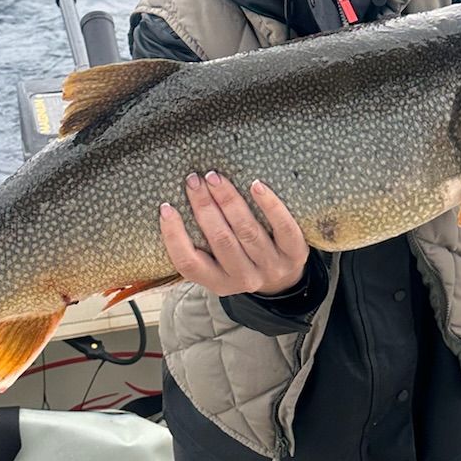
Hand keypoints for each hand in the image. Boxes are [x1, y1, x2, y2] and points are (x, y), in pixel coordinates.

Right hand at [159, 172, 309, 296]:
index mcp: (218, 282)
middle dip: (204, 207)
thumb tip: (169, 206)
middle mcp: (244, 278)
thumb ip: (198, 245)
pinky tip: (256, 185)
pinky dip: (269, 205)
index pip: (189, 263)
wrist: (284, 279)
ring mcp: (271, 266)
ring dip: (229, 201)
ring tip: (215, 178)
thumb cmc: (241, 260)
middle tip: (194, 180)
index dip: (174, 236)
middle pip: (220, 241)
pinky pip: (283, 227)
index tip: (165, 207)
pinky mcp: (295, 253)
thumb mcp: (217, 265)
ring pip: (247, 231)